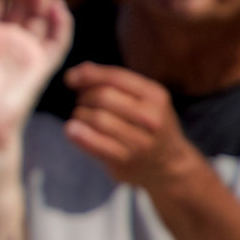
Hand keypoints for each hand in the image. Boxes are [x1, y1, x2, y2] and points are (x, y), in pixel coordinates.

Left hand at [63, 64, 199, 192]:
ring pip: (96, 118)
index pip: (115, 77)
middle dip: (84, 96)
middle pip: (102, 97)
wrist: (168, 166)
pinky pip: (95, 143)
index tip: (70, 78)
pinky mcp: (126, 161)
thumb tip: (76, 73)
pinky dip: (78, 134)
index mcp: (155, 95)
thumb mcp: (141, 99)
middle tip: (82, 103)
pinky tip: (72, 130)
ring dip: (80, 115)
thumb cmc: (146, 125)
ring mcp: (140, 141)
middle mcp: (151, 117)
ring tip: (82, 117)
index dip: (88, 75)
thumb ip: (112, 82)